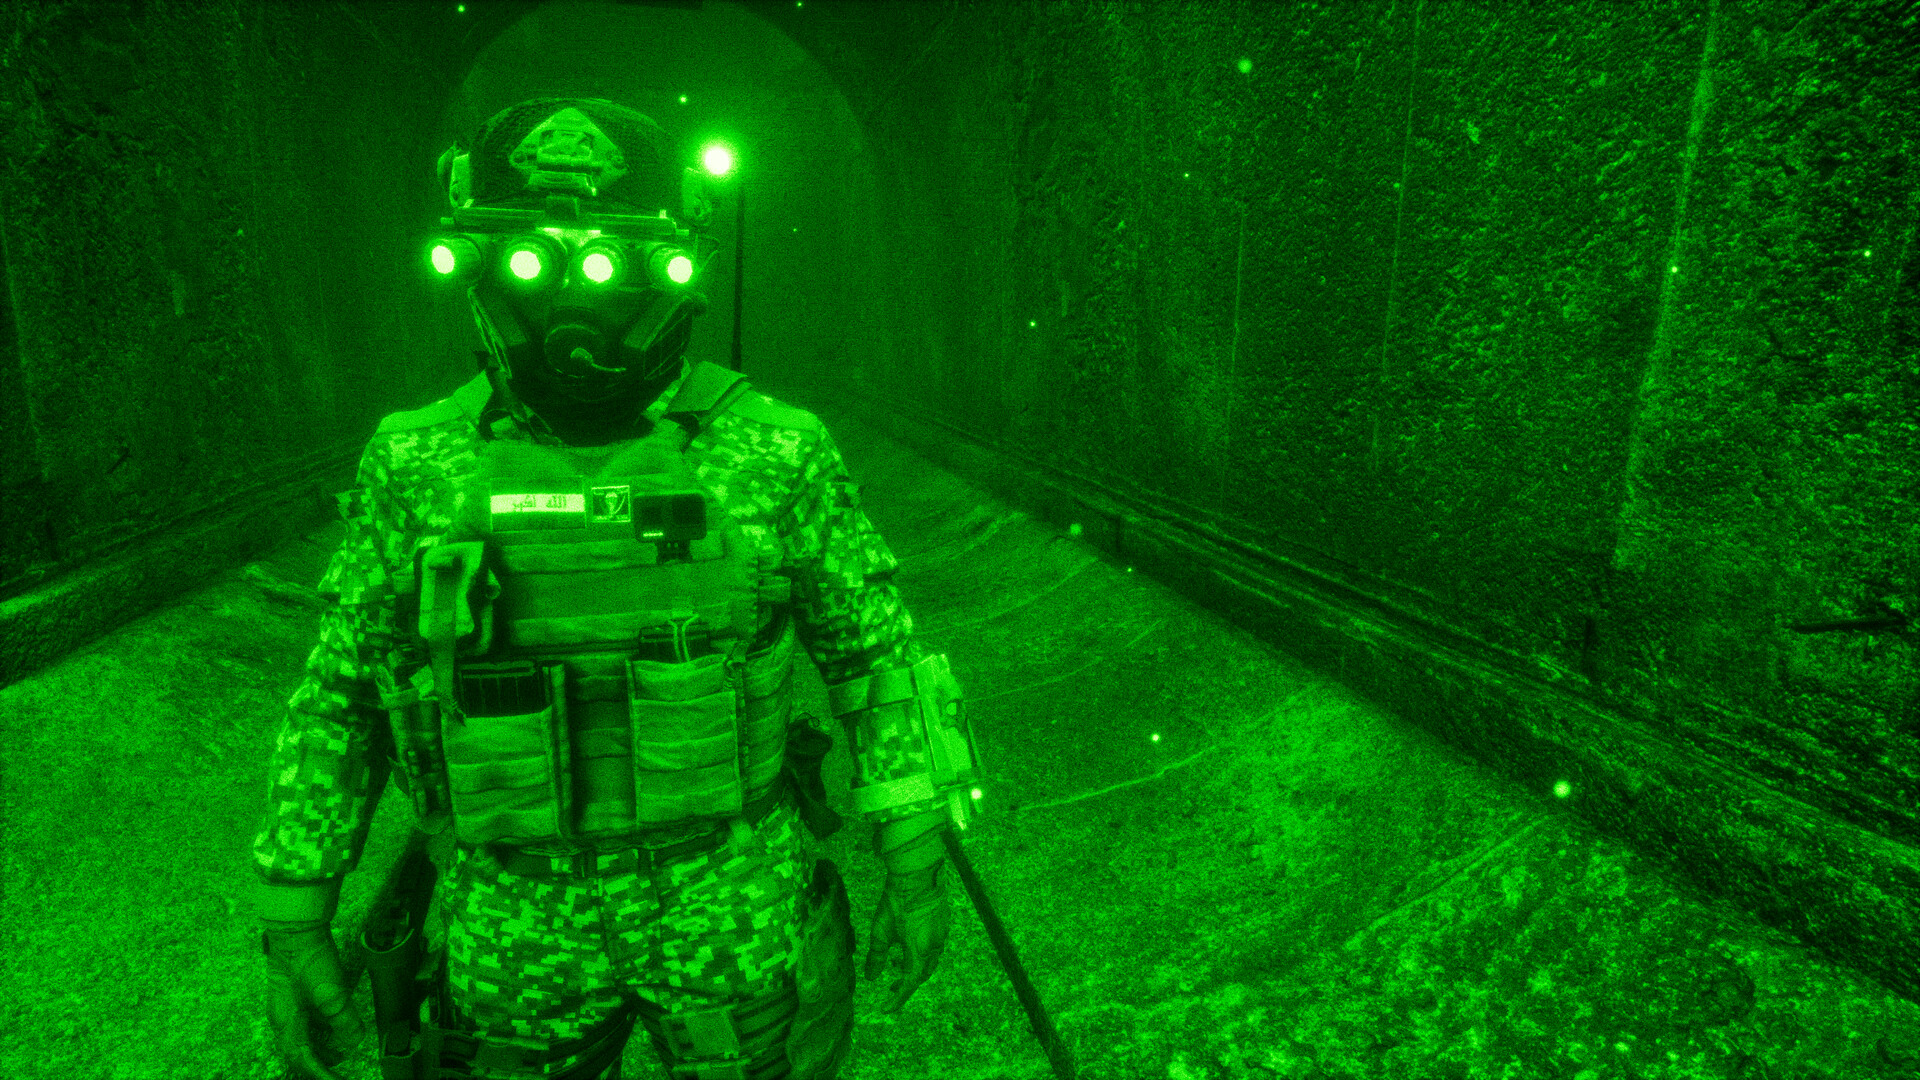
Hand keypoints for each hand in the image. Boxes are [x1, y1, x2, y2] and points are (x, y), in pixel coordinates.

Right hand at [262, 922, 365, 1079]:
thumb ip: (343, 1018)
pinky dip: (326, 1029)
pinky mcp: (298, 999)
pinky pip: (311, 1024)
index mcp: (288, 1025)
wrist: (296, 930)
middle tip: (343, 1061)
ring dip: (327, 1044)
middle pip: (305, 1053)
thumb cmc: (308, 960)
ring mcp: (291, 1010)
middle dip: (325, 1060)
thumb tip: (354, 1040)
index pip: (304, 1060)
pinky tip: (339, 1024)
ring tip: (346, 1043)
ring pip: (308, 1039)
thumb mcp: (331, 991)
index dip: (321, 1074)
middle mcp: (286, 1022)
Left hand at [864, 867, 950, 1012]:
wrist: (917, 873)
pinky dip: (920, 955)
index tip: (886, 1008)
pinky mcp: (942, 924)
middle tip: (891, 987)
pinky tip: (908, 947)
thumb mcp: (880, 930)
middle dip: (906, 984)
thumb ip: (876, 956)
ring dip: (914, 969)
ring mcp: (941, 935)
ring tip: (897, 966)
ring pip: (928, 961)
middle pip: (921, 974)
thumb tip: (871, 978)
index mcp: (918, 951)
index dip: (898, 998)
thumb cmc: (896, 901)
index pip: (910, 984)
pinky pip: (933, 948)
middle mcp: (933, 946)